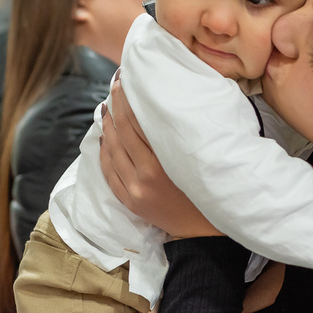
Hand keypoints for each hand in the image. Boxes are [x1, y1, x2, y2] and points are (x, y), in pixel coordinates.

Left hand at [98, 84, 221, 238]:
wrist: (203, 231)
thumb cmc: (208, 189)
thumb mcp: (197, 159)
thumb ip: (178, 135)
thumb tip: (163, 105)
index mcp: (163, 164)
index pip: (137, 123)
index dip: (128, 100)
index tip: (125, 81)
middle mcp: (144, 176)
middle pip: (122, 133)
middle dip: (116, 106)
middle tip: (115, 86)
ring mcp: (133, 190)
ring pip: (112, 151)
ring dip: (107, 126)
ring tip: (107, 107)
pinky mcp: (129, 201)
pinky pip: (109, 172)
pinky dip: (104, 152)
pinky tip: (104, 138)